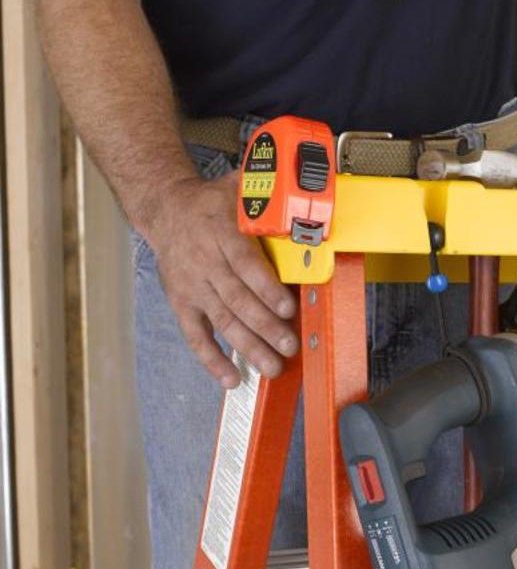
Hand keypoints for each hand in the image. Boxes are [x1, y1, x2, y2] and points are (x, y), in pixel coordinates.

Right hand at [142, 173, 298, 387]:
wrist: (164, 208)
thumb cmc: (210, 203)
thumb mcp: (236, 190)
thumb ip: (265, 196)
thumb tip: (301, 195)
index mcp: (221, 234)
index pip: (245, 266)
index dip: (266, 289)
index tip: (287, 308)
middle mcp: (205, 264)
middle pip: (237, 300)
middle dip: (265, 327)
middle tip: (289, 346)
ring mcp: (192, 287)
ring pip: (222, 321)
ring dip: (248, 347)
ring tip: (271, 367)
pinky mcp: (182, 303)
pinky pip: (195, 336)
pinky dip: (212, 359)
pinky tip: (231, 378)